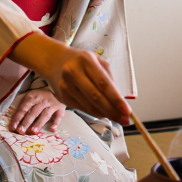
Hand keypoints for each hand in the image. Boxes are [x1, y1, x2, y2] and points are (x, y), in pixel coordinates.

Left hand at [9, 88, 66, 133]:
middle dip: (26, 122)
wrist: (56, 87)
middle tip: (21, 131)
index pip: (23, 108)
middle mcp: (42, 100)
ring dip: (39, 123)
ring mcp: (52, 104)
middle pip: (33, 112)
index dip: (18, 118)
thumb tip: (14, 121)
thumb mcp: (31, 97)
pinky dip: (56, 122)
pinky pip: (58, 116)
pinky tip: (52, 129)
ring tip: (33, 131)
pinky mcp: (60, 108)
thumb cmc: (40, 96)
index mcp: (32, 97)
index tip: (13, 127)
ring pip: (45, 114)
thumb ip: (23, 107)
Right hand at [10, 34, 131, 124]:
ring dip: (104, 114)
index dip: (116, 99)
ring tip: (116, 117)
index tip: (127, 111)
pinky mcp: (62, 97)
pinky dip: (94, 113)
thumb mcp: (97, 62)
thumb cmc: (81, 61)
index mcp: (86, 61)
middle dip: (112, 111)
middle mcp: (73, 73)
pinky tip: (102, 112)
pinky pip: (82, 109)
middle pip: (96, 97)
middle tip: (125, 120)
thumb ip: (109, 79)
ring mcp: (66, 86)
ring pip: (89, 106)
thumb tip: (120, 101)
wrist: (54, 61)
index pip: (104, 84)